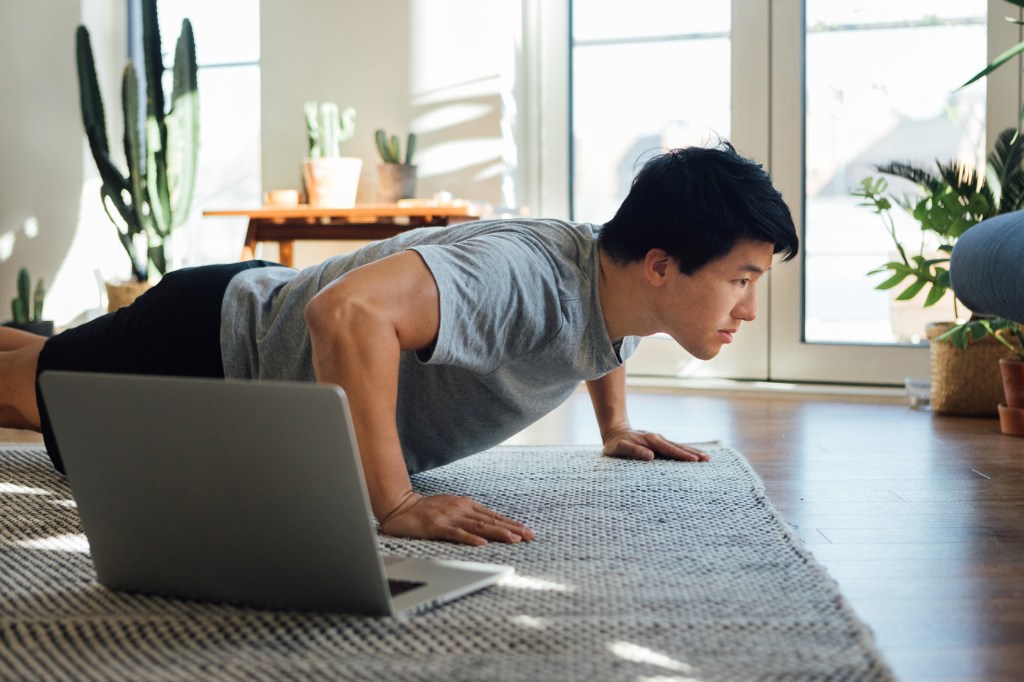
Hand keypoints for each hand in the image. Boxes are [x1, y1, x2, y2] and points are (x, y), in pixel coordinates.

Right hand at [379, 492, 535, 545]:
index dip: (511, 523)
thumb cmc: (427, 510)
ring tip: (514, 540)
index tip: (528, 531)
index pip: (493, 516)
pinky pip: (456, 533)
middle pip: (490, 521)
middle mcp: (461, 509)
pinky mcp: (437, 526)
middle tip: (529, 536)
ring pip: (478, 527)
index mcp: (466, 505)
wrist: (400, 507)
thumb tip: (490, 526)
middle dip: (512, 529)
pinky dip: (470, 539)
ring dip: (497, 533)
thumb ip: (469, 516)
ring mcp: (449, 517)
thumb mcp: (452, 508)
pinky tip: (482, 544)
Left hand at [601, 426, 709, 461]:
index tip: (695, 460)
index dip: (682, 455)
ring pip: (679, 446)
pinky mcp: (660, 443)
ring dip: (693, 451)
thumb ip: (633, 451)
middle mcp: (658, 439)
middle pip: (678, 447)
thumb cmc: (615, 444)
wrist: (615, 432)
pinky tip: (695, 456)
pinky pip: (676, 447)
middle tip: (708, 460)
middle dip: (694, 453)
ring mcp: (660, 440)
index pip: (669, 449)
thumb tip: (650, 456)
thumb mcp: (619, 448)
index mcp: (650, 440)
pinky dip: (687, 451)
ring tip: (707, 458)